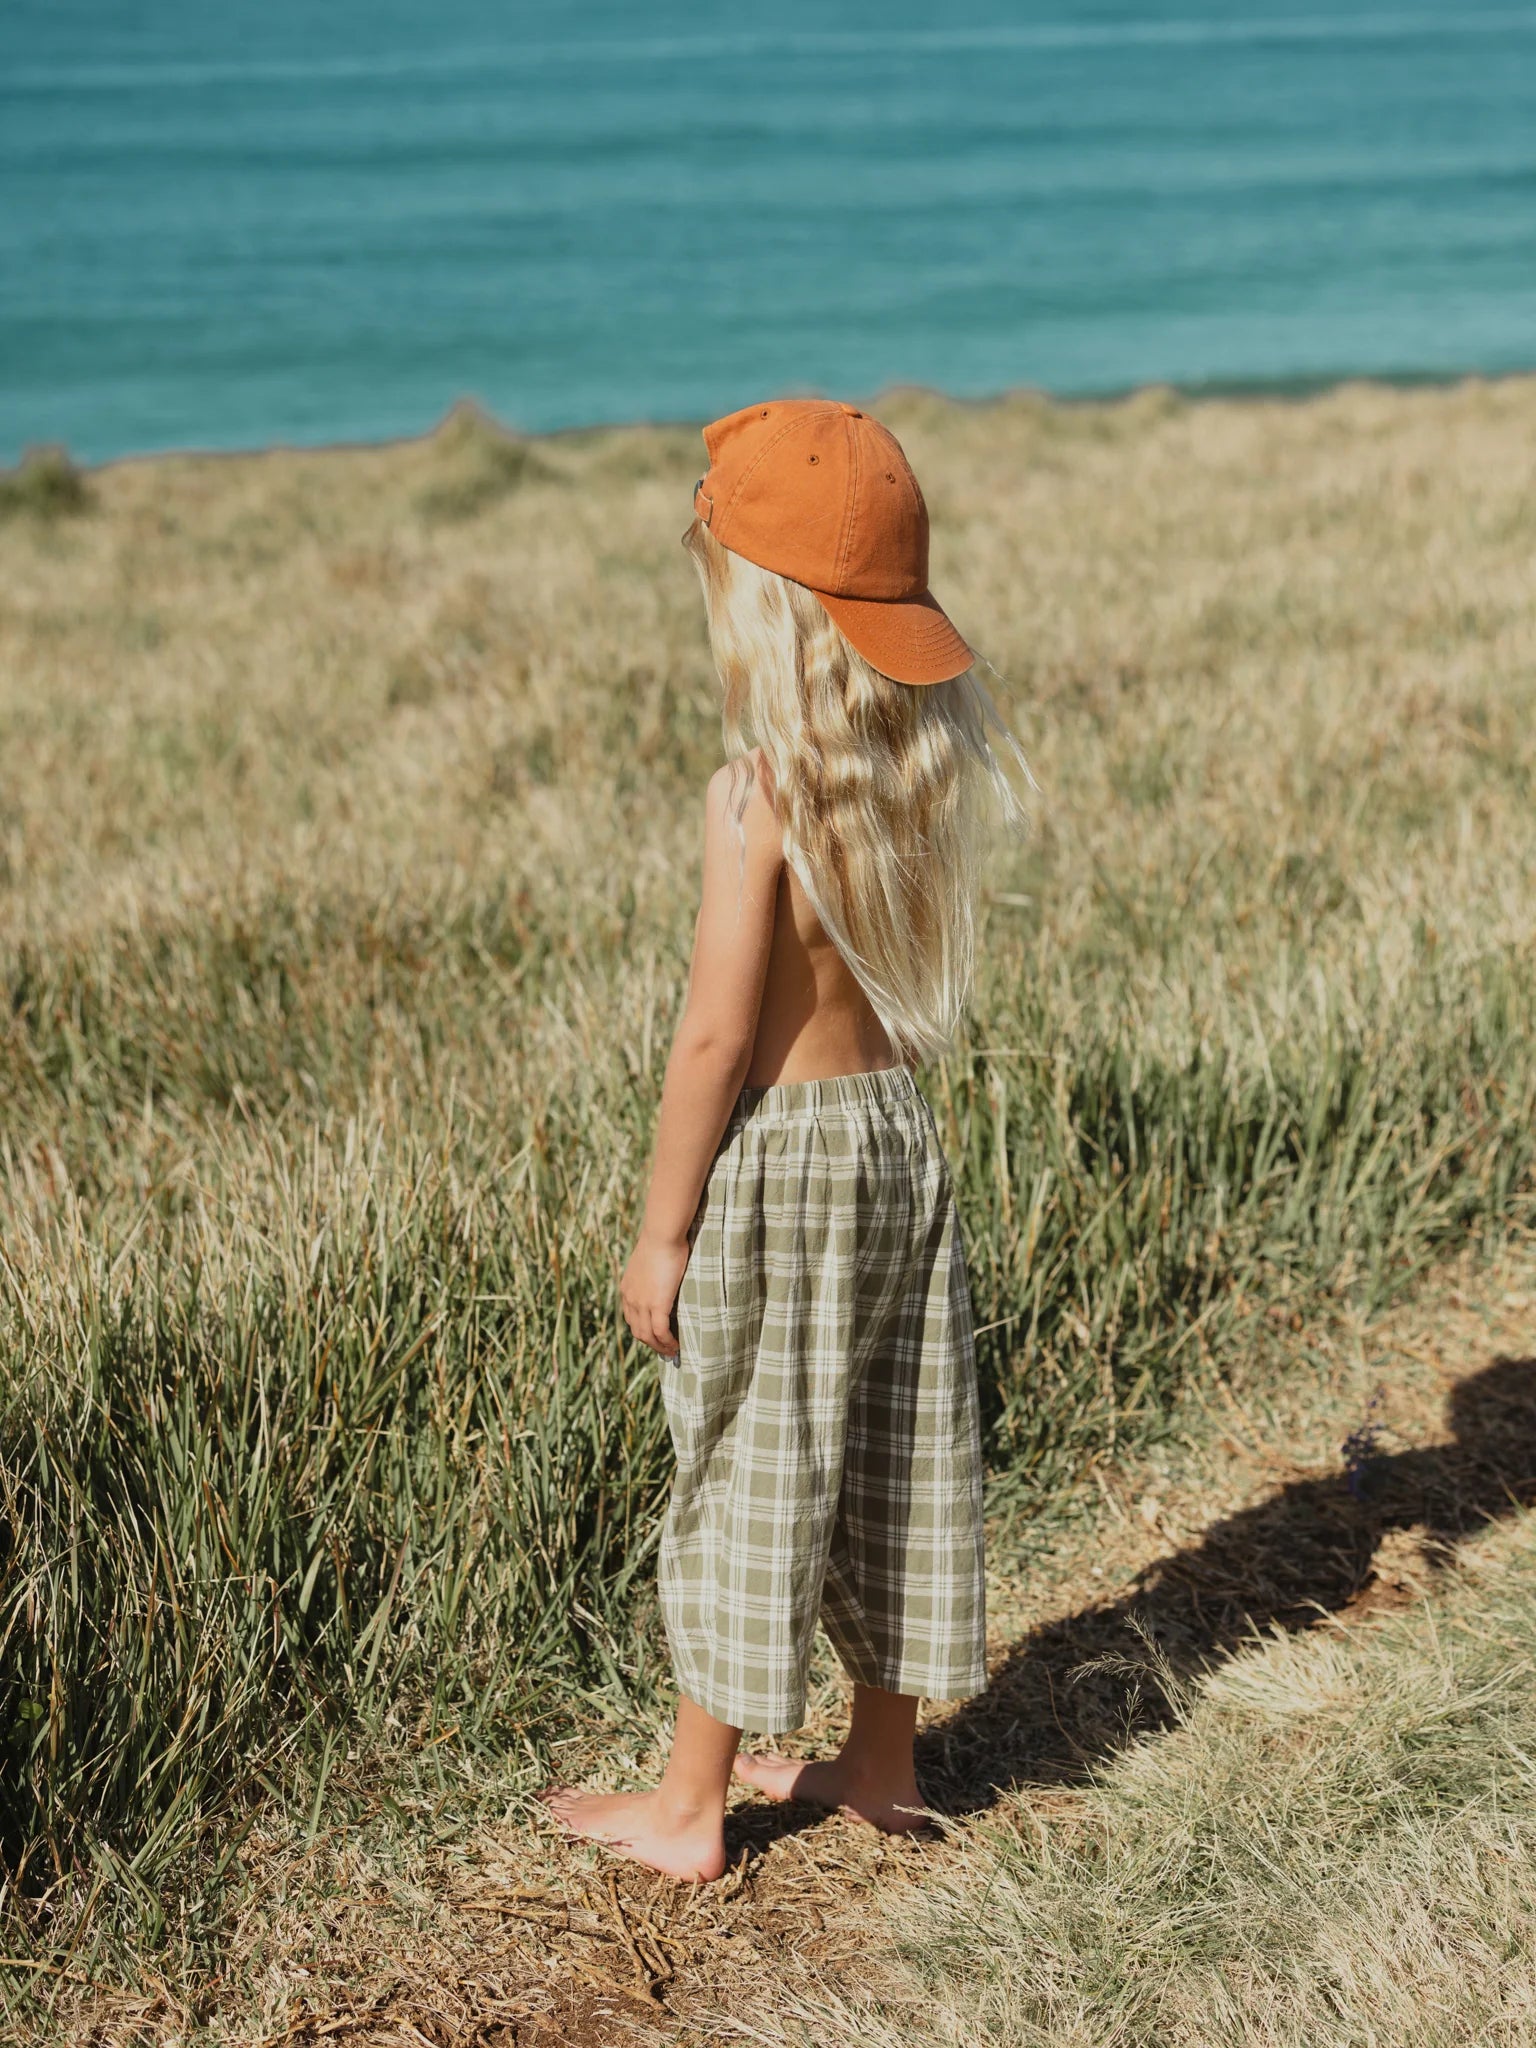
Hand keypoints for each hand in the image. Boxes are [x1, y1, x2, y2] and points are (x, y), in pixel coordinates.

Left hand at [621, 1229, 689, 1358]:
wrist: (662, 1235)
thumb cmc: (662, 1241)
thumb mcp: (650, 1261)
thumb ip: (651, 1274)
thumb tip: (663, 1276)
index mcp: (627, 1289)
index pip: (631, 1319)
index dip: (643, 1331)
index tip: (656, 1336)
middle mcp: (630, 1299)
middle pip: (637, 1331)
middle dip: (652, 1344)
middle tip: (666, 1349)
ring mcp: (641, 1303)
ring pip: (647, 1336)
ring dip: (660, 1347)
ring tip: (673, 1352)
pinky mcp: (656, 1304)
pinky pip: (660, 1332)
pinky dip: (668, 1342)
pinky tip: (676, 1346)